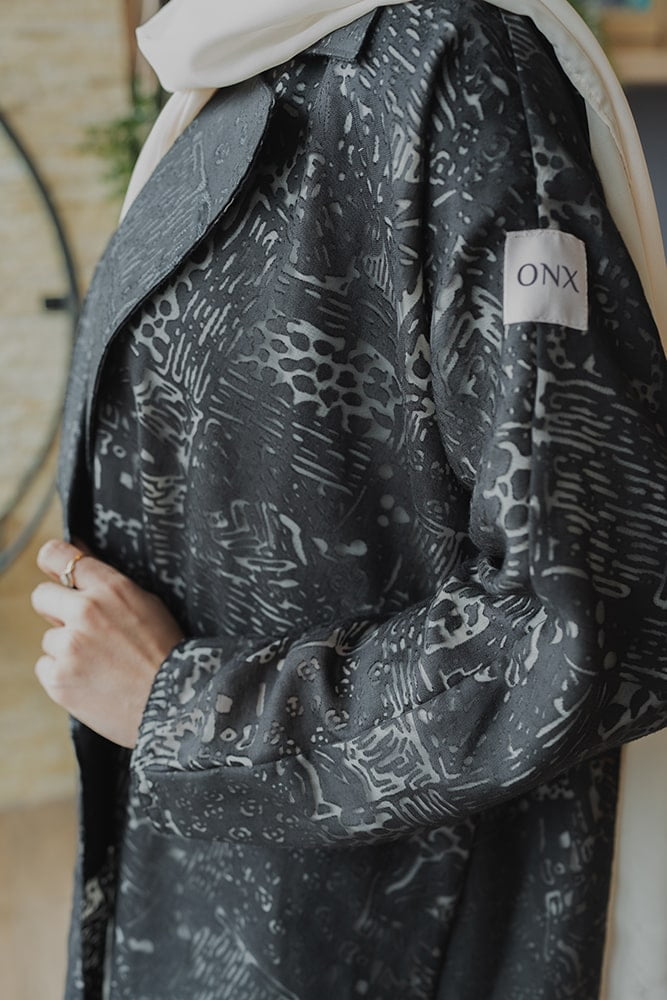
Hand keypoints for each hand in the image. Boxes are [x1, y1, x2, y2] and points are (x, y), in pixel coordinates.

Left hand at [31, 539, 184, 747]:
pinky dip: (63, 674)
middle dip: (55, 609)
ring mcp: (69, 646)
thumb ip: (107, 582)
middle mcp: (86, 612)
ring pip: (49, 638)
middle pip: (41, 596)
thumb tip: (77, 551)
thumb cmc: (166, 653)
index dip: (52, 561)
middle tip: (80, 627)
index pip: (57, 556)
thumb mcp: (147, 604)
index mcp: (111, 588)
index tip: (53, 568)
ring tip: (100, 663)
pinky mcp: (58, 679)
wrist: (175, 704)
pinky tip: (92, 680)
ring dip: (67, 648)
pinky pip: (46, 667)